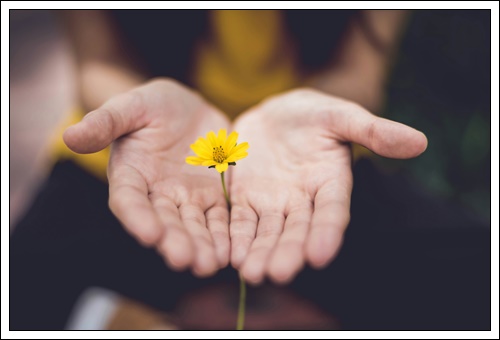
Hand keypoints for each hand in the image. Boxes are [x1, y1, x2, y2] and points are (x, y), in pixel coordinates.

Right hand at [64, 79, 230, 276]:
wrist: (186, 108)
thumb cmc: (151, 105)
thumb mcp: (130, 106)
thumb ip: (105, 122)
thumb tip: (70, 135)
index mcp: (131, 175)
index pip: (129, 200)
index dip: (138, 217)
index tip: (149, 234)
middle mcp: (157, 194)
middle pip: (164, 222)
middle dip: (174, 241)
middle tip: (185, 260)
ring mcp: (186, 198)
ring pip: (193, 226)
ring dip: (201, 246)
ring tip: (210, 264)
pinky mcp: (212, 196)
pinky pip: (219, 218)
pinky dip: (224, 235)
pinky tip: (231, 252)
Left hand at [229, 88, 426, 283]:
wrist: (275, 114)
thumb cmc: (313, 114)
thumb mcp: (341, 115)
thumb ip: (373, 130)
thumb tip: (419, 142)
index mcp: (330, 182)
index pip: (332, 212)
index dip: (327, 232)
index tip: (320, 254)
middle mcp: (303, 200)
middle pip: (297, 230)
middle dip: (288, 252)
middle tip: (278, 273)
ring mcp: (273, 202)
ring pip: (268, 232)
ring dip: (260, 252)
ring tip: (252, 273)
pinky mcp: (246, 199)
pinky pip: (240, 221)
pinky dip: (236, 237)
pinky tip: (230, 255)